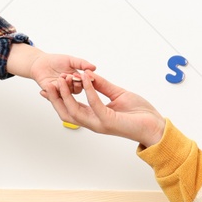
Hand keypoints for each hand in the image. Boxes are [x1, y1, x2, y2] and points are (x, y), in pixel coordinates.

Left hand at [10, 45, 94, 93]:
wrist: (40, 63)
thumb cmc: (55, 61)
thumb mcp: (70, 60)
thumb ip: (82, 64)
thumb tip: (94, 67)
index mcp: (76, 79)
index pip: (84, 83)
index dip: (84, 80)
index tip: (81, 74)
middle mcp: (70, 86)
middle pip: (77, 90)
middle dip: (74, 83)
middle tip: (69, 76)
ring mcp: (62, 91)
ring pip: (67, 93)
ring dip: (65, 86)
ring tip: (61, 77)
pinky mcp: (52, 93)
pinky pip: (56, 95)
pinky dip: (54, 90)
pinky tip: (52, 84)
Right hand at [41, 71, 165, 148]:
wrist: (154, 125)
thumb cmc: (139, 114)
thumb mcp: (117, 94)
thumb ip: (102, 86)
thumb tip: (89, 75)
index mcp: (94, 117)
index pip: (70, 108)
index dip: (57, 99)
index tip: (47, 87)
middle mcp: (94, 122)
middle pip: (67, 111)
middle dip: (56, 98)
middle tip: (48, 83)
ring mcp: (100, 123)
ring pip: (75, 110)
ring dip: (66, 94)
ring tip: (62, 79)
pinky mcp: (108, 121)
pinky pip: (94, 103)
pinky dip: (88, 90)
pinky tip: (84, 78)